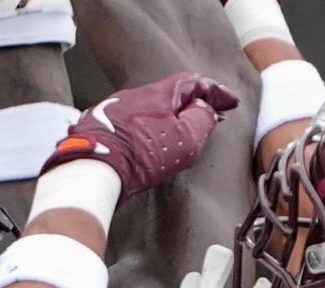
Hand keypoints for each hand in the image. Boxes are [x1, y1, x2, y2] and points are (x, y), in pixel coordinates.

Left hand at [42, 73, 239, 198]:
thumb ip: (202, 120)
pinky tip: (153, 143)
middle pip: (173, 95)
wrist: (94, 167)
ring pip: (153, 108)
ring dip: (171, 118)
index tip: (230, 103)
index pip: (195, 83)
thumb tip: (205, 110)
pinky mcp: (103, 126)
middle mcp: (137, 94)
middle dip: (194, 105)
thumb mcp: (186, 138)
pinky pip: (135, 122)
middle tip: (211, 117)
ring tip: (183, 132)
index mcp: (160, 93)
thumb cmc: (142, 154)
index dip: (216, 92)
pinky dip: (151, 128)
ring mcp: (117, 109)